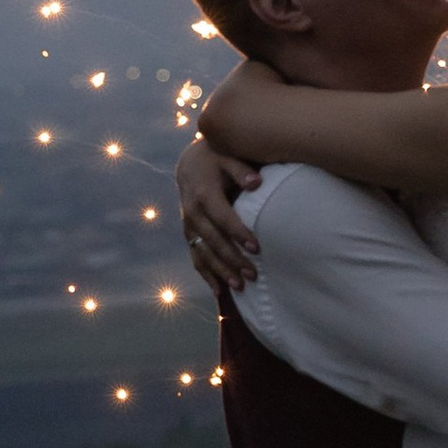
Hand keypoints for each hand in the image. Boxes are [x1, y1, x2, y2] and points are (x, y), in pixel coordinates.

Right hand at [178, 131, 263, 291]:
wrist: (190, 163)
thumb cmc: (216, 158)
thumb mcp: (227, 155)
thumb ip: (242, 169)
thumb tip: (257, 183)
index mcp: (204, 194)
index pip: (223, 218)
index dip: (239, 233)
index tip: (256, 248)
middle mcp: (193, 213)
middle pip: (213, 241)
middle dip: (233, 259)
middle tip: (254, 274)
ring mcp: (189, 226)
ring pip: (204, 253)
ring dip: (221, 271)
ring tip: (240, 287)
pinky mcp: (190, 234)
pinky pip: (196, 257)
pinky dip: (206, 275)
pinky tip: (219, 292)